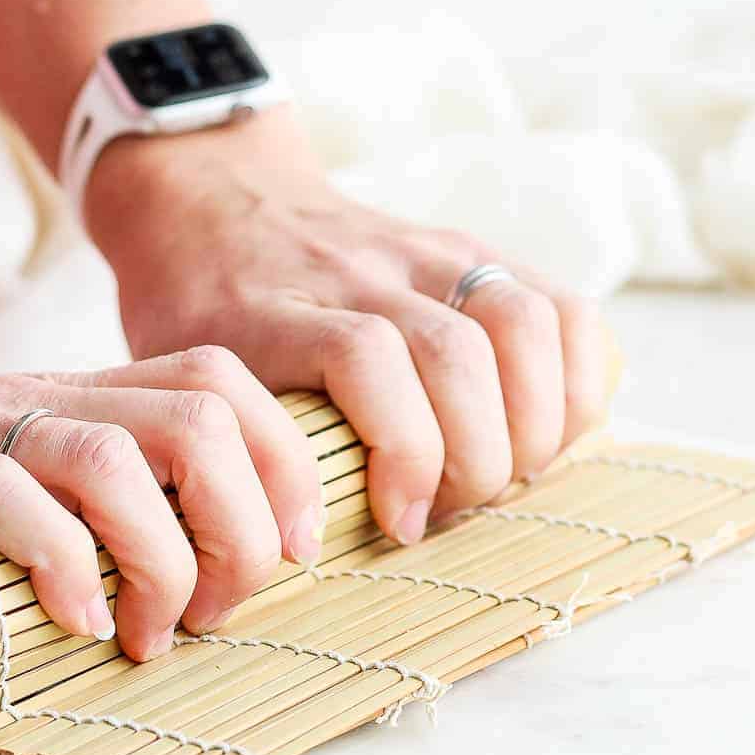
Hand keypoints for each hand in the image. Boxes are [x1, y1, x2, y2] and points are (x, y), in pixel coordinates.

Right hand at [0, 329, 320, 659]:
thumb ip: (43, 514)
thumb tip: (125, 600)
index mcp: (54, 403)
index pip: (221, 385)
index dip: (285, 465)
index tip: (290, 556)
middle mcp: (25, 403)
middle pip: (205, 410)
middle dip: (252, 518)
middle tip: (221, 610)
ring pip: (121, 450)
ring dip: (167, 553)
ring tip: (150, 630)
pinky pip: (3, 498)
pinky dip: (59, 563)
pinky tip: (68, 621)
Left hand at [86, 107, 606, 540]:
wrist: (212, 197)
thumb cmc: (193, 308)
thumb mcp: (175, 374)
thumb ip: (216, 446)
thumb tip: (264, 557)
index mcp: (273, 309)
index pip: (366, 357)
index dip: (403, 451)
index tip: (398, 524)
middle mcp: (356, 272)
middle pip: (456, 352)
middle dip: (476, 458)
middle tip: (451, 514)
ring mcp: (420, 253)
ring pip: (520, 320)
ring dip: (536, 420)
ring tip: (510, 478)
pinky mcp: (466, 251)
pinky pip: (556, 302)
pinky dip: (579, 373)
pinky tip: (554, 429)